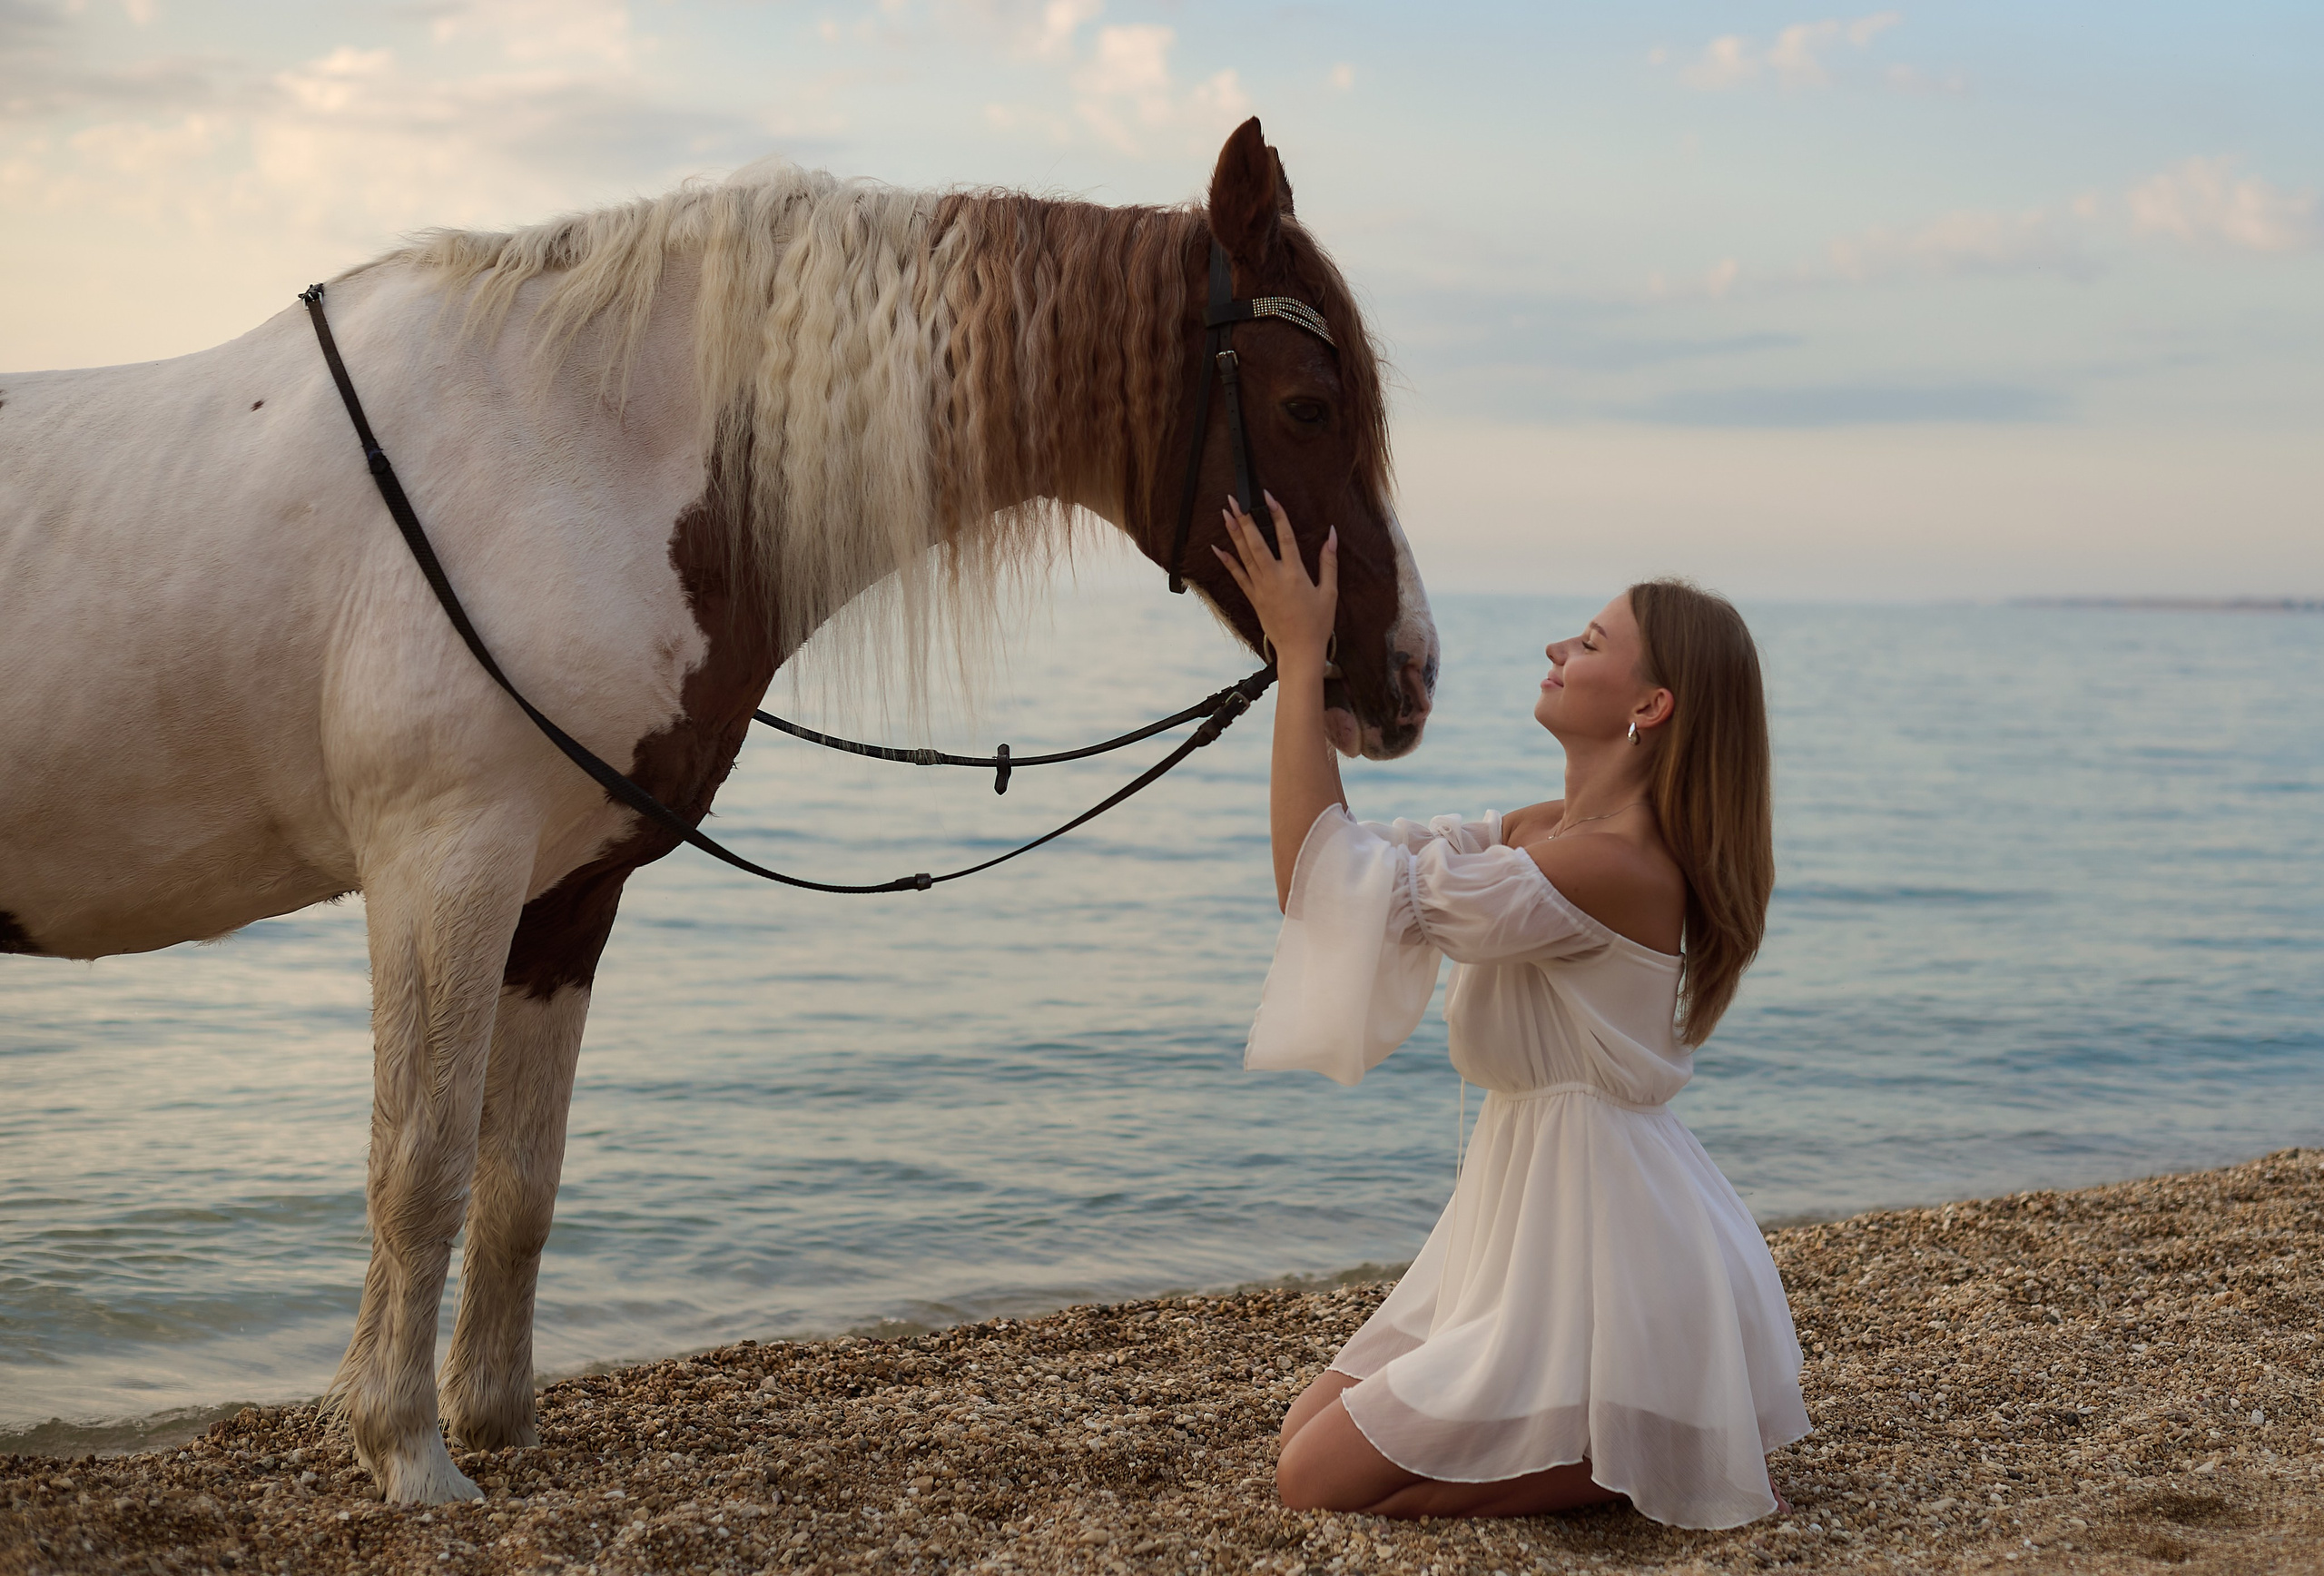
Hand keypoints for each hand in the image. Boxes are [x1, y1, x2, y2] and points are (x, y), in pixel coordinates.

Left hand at [1212, 490, 1336, 672]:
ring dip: (1234, 533)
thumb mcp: (1330, 592)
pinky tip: (1217, 548)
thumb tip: (1332, 535)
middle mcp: (1274, 578)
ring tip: (1225, 513)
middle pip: (1257, 542)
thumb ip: (1329, 562)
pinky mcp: (1253, 598)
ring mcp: (1260, 588)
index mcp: (1295, 574)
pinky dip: (1227, 561)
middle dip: (1245, 518)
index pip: (1284, 536)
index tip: (1267, 496)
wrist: (1299, 651)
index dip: (1276, 514)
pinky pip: (1237, 576)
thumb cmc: (1318, 623)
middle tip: (1234, 499)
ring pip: (1244, 555)